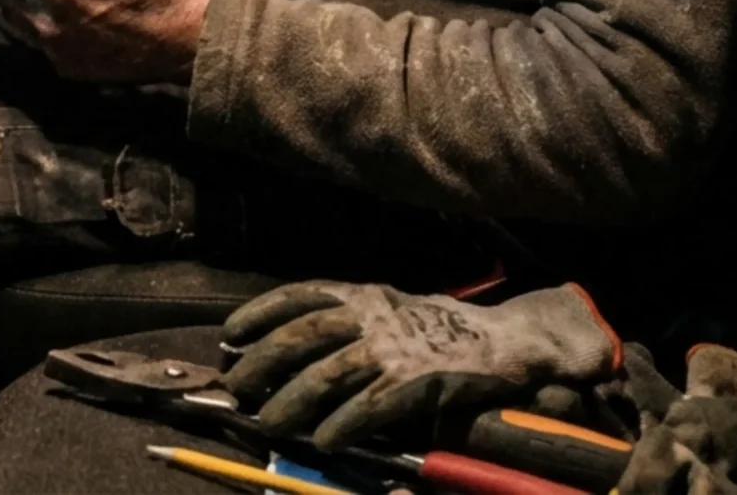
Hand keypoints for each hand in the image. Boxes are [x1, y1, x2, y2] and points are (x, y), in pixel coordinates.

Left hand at [221, 282, 622, 449]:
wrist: (505, 341)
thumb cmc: (440, 329)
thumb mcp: (390, 309)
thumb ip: (349, 322)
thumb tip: (291, 348)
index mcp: (365, 294)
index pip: (301, 295)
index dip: (261, 312)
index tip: (231, 333)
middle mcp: (374, 315)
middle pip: (303, 336)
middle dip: (263, 362)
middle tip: (237, 386)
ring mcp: (395, 348)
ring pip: (327, 375)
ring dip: (291, 402)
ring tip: (268, 424)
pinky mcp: (416, 383)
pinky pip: (368, 408)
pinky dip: (341, 425)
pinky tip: (322, 441)